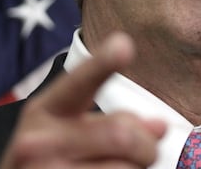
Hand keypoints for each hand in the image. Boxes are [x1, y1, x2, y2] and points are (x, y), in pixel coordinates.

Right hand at [0, 32, 166, 167]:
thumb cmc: (45, 161)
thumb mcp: (65, 131)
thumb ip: (111, 121)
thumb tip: (159, 126)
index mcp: (45, 110)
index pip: (79, 82)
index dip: (103, 64)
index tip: (123, 44)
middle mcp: (40, 142)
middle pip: (123, 133)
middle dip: (146, 145)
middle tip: (142, 153)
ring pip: (129, 167)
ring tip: (114, 168)